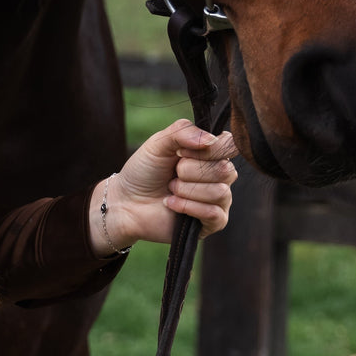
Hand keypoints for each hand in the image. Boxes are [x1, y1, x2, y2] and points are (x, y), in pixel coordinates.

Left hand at [89, 119, 238, 255]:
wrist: (127, 201)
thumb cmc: (144, 170)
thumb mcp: (158, 143)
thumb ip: (182, 132)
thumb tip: (211, 140)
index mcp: (209, 153)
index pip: (228, 145)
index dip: (207, 149)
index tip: (180, 152)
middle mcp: (218, 175)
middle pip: (224, 169)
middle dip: (190, 171)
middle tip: (173, 174)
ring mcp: (218, 200)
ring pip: (220, 192)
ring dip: (187, 190)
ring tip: (171, 190)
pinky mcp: (212, 223)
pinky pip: (214, 214)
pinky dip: (188, 207)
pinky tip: (172, 204)